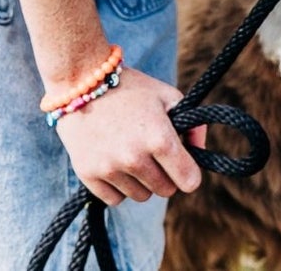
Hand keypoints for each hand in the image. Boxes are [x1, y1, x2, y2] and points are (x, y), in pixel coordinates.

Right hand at [53, 66, 207, 204]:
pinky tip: (113, 162)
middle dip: (164, 174)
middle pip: (165, 190)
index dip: (189, 172)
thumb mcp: (166, 96)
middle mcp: (135, 158)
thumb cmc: (129, 86)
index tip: (182, 164)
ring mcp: (110, 168)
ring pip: (141, 196)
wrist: (80, 80)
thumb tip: (200, 151)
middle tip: (152, 152)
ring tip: (129, 153)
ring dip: (140, 181)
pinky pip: (115, 199)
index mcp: (159, 138)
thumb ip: (192, 124)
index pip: (189, 182)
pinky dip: (117, 186)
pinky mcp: (88, 174)